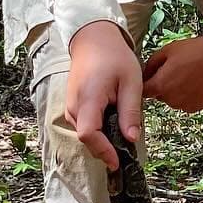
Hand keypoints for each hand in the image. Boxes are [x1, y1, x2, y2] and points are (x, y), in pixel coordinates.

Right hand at [65, 20, 142, 168]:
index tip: (118, 162)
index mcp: (89, 99)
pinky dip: (97, 132)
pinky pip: (84, 126)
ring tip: (122, 136)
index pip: (89, 134)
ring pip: (85, 134)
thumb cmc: (114, 57)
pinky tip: (112, 126)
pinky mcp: (72, 106)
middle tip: (128, 153)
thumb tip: (131, 140)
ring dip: (102, 141)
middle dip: (106, 149)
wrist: (94, 40)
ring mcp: (70, 106)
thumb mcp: (131, 82)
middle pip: (87, 139)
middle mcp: (74, 106)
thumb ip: (130, 112)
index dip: (103, 151)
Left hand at [142, 29, 202, 112]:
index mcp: (160, 85)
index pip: (143, 91)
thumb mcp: (166, 51)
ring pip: (172, 100)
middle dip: (162, 85)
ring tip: (186, 75)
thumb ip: (150, 64)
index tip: (150, 77)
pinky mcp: (195, 107)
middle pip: (158, 95)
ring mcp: (184, 105)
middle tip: (174, 70)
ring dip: (174, 91)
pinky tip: (194, 82)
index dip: (146, 83)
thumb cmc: (194, 51)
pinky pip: (185, 102)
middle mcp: (170, 99)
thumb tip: (144, 74)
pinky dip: (187, 95)